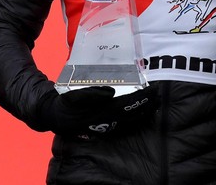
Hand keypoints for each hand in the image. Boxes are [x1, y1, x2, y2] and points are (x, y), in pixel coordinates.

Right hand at [35, 85, 157, 138]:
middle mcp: (106, 121)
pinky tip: (143, 111)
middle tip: (159, 95)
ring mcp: (106, 124)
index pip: (126, 105)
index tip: (153, 90)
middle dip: (146, 105)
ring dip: (144, 111)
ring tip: (156, 102)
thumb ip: (89, 94)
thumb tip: (110, 91)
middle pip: (131, 114)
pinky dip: (136, 117)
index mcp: (100, 113)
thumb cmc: (65, 104)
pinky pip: (124, 122)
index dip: (141, 98)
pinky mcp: (105, 125)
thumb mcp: (72, 97)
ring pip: (129, 119)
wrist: (56, 118)